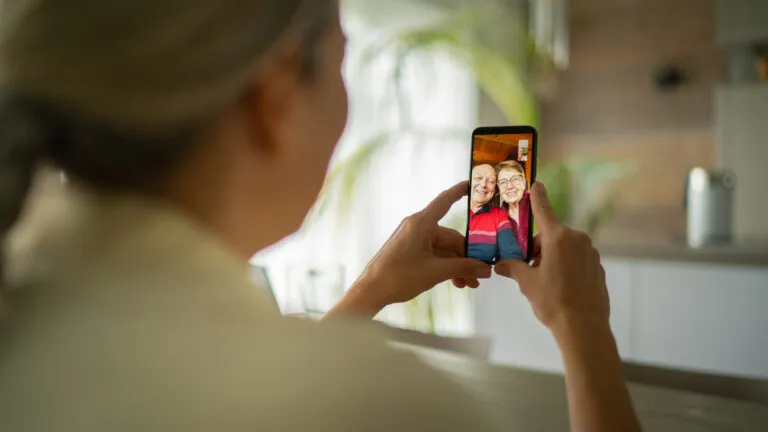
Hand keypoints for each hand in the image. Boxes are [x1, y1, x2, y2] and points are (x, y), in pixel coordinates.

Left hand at [349, 182, 491, 309]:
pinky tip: (457, 282)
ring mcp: (414, 240)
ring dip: (458, 266)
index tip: (472, 184)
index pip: (445, 201)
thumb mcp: (435, 272)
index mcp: (421, 223)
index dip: (459, 191)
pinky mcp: (411, 251)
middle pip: (451, 237)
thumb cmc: (397, 276)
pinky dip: (446, 267)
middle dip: (467, 256)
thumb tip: (484, 269)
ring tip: (470, 283)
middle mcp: (418, 227)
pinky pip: (435, 255)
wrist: (372, 291)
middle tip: (481, 272)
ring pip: (444, 250)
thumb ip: (463, 268)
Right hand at [494, 182, 608, 332]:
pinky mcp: (597, 267)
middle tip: (527, 268)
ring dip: (551, 258)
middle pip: (551, 236)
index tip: (536, 183)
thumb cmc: (553, 302)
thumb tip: (500, 264)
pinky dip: (566, 267)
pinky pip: (576, 260)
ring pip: (564, 249)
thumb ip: (513, 268)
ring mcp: (590, 253)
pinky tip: (560, 287)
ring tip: (544, 282)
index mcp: (558, 238)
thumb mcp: (527, 283)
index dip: (538, 196)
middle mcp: (577, 240)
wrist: (583, 327)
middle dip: (537, 248)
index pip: (544, 210)